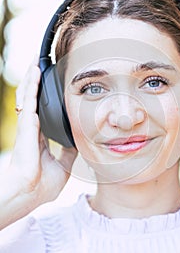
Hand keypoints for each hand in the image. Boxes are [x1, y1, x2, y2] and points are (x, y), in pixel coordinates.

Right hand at [0, 56, 76, 228]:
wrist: (30, 193)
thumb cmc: (42, 184)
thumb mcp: (64, 166)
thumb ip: (70, 152)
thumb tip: (80, 143)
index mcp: (40, 136)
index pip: (43, 111)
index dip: (47, 98)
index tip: (55, 86)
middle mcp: (33, 127)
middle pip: (35, 98)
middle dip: (38, 81)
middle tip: (44, 64)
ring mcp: (28, 123)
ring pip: (30, 93)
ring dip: (33, 76)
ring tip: (38, 60)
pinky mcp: (26, 123)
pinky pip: (29, 97)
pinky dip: (32, 82)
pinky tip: (36, 69)